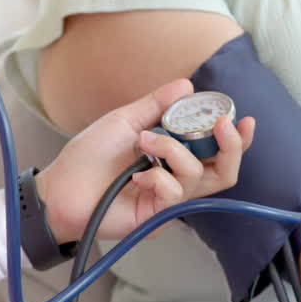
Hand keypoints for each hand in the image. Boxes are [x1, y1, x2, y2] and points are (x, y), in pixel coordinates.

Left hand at [35, 79, 255, 242]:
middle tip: (221, 125)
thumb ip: (156, 105)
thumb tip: (187, 85)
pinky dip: (158, 178)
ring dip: (175, 152)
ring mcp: (169, 199)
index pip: (217, 150)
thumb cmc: (88, 157)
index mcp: (175, 156)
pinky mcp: (157, 216)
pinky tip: (137, 176)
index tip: (241, 119)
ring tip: (145, 142)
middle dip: (230, 146)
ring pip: (200, 177)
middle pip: (225, 170)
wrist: (59, 189)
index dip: (236, 138)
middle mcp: (178, 178)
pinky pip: (175, 194)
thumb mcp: (124, 121)